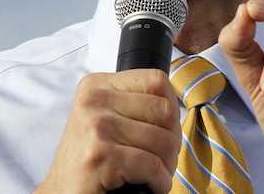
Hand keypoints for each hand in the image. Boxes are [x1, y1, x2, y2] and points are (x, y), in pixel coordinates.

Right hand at [35, 70, 180, 193]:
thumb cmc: (88, 161)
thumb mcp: (105, 119)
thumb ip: (132, 104)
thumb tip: (175, 106)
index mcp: (96, 85)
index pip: (157, 80)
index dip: (171, 109)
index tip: (164, 131)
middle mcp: (93, 99)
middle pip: (165, 111)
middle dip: (173, 140)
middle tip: (162, 159)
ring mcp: (96, 126)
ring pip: (163, 141)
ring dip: (167, 165)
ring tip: (155, 174)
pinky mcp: (100, 155)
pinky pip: (152, 166)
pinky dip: (160, 182)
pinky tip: (151, 186)